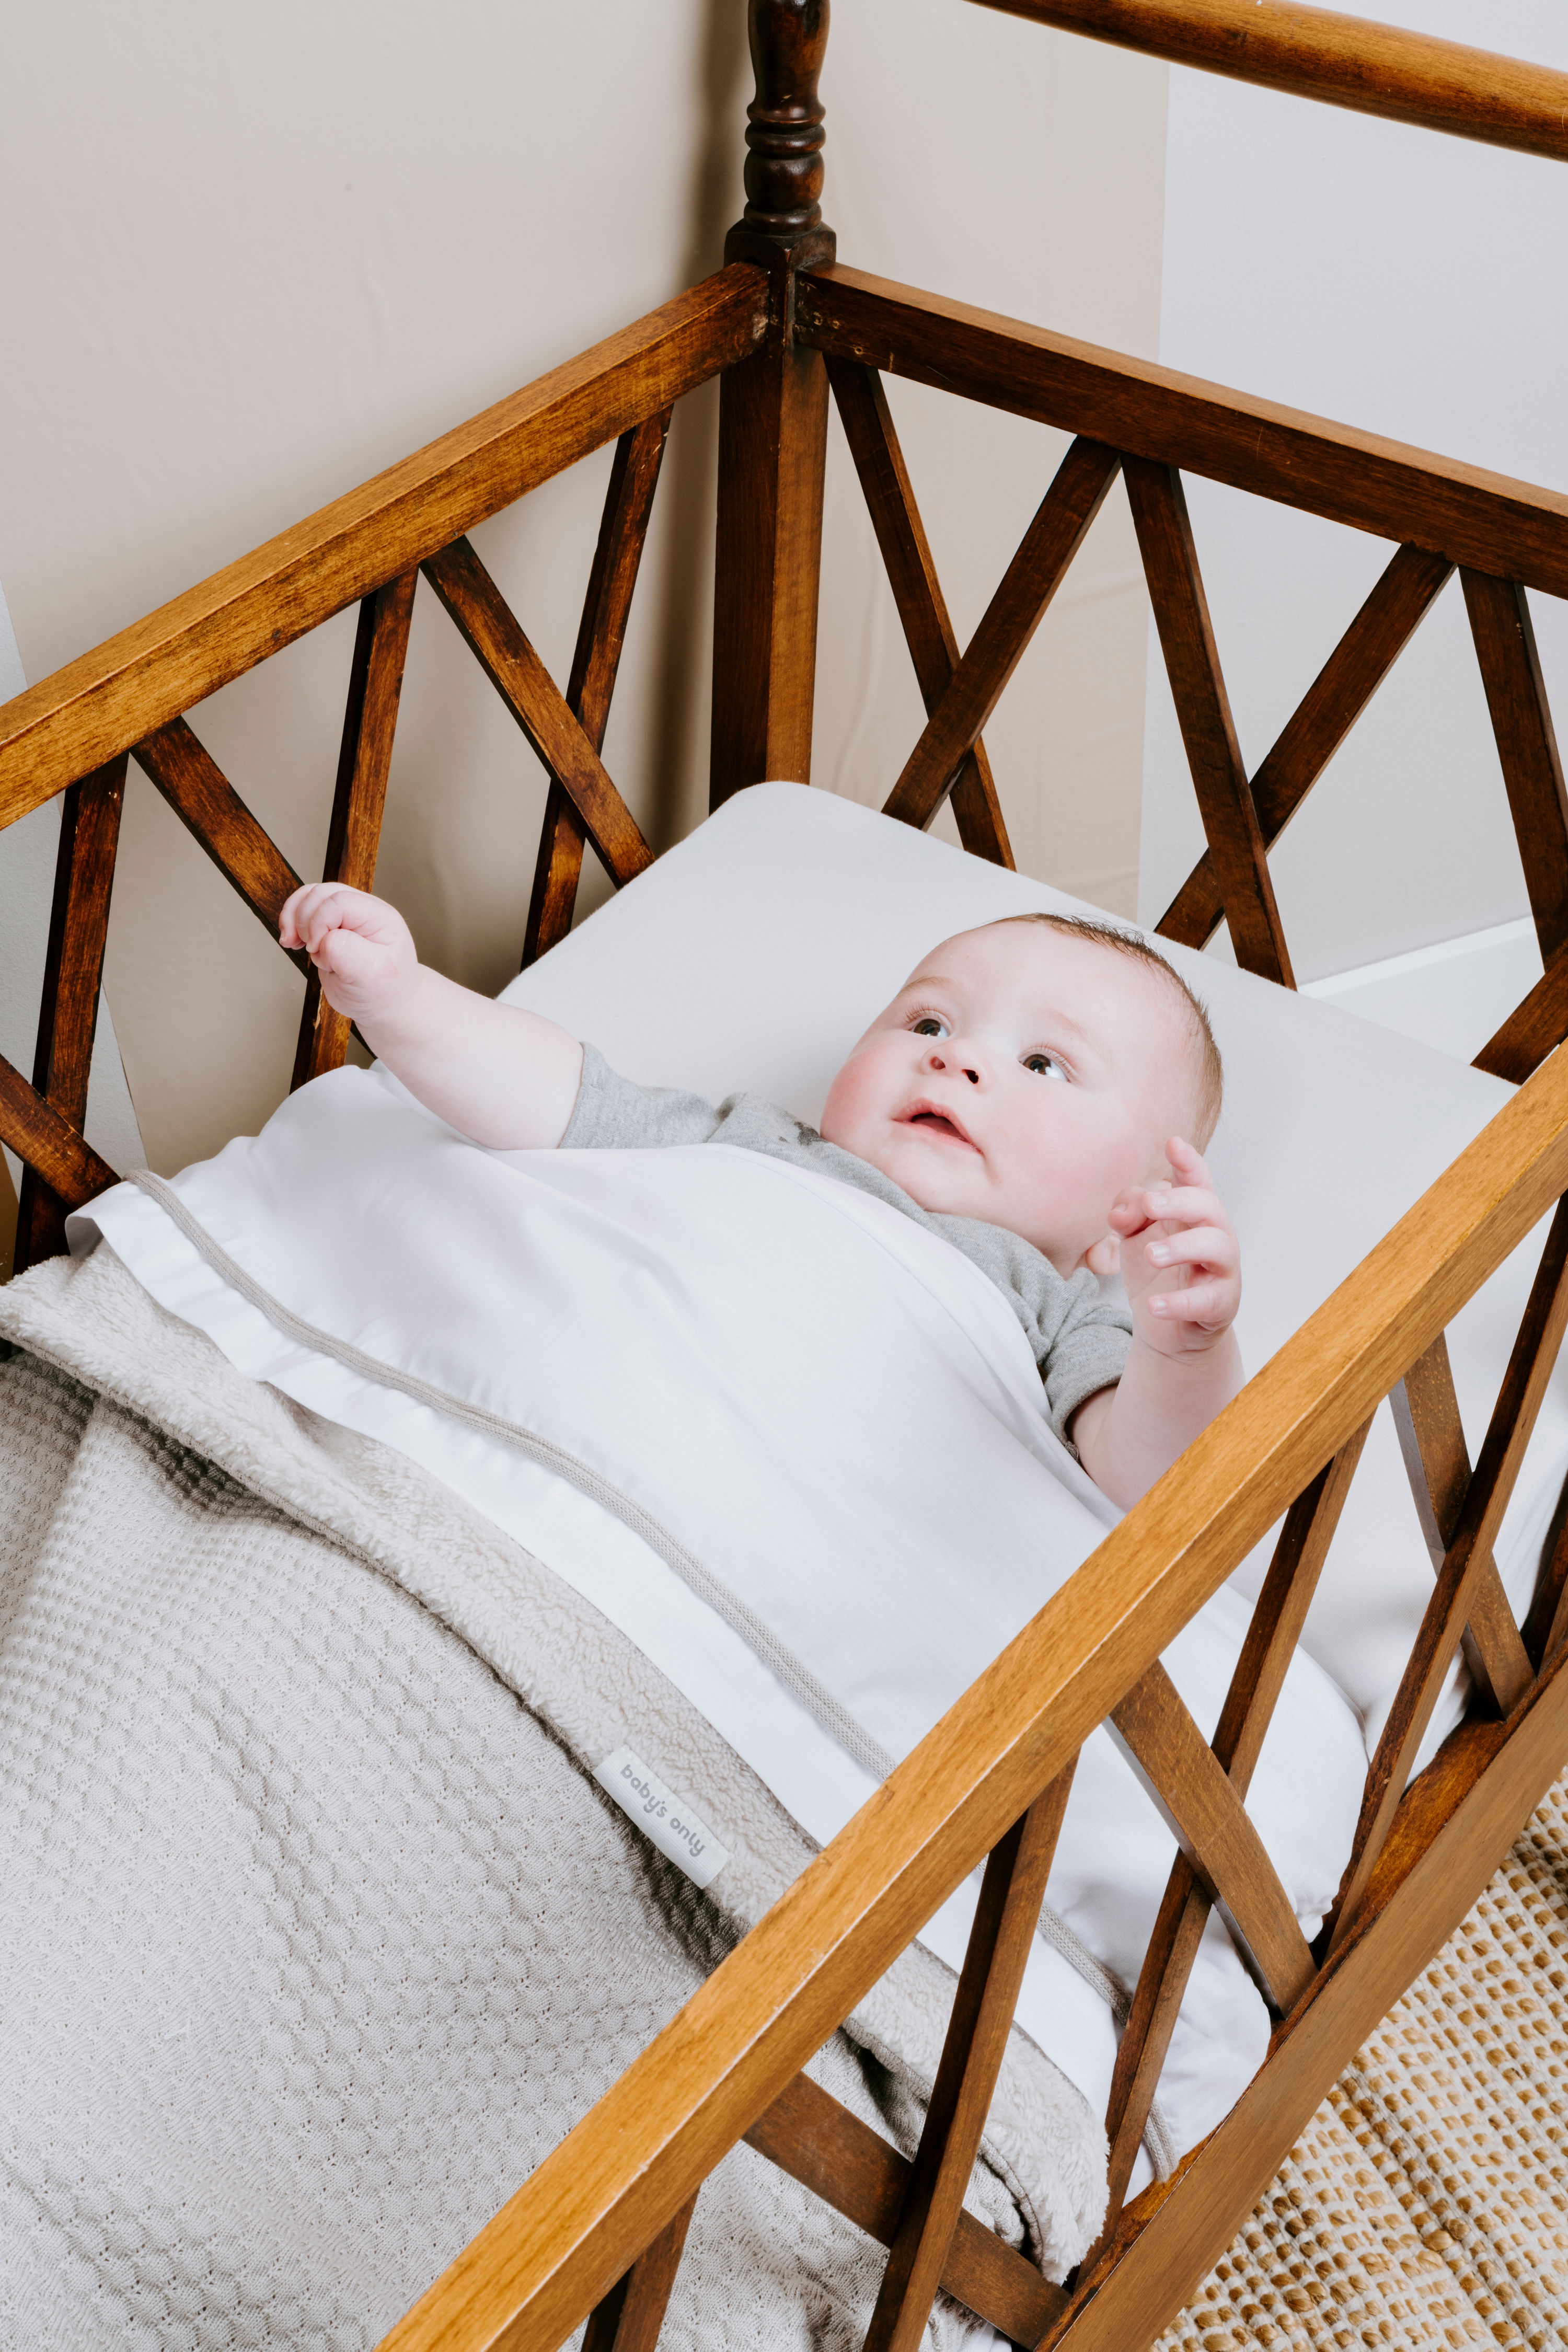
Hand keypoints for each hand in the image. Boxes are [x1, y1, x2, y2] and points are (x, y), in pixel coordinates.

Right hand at [279, 884, 417, 1024]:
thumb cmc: (383, 992)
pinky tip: (293, 941)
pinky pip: (305, 910)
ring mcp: (346, 916)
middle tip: (307, 949)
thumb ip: (345, 952)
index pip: (339, 901)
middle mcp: (363, 911)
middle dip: (304, 920)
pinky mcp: (331, 925)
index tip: (317, 950)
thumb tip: (323, 938)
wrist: (383, 1004)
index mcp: (379, 917)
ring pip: (310, 897)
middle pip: (321, 894)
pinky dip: (293, 923)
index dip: (319, 922)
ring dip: (294, 918)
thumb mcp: (369, 976)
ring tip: (291, 942)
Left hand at [1098, 1137, 1240, 1358]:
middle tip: (1149, 1206)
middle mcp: (1214, 1235)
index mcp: (1193, 1214)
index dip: (1188, 1162)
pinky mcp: (1220, 1304)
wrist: (1167, 1327)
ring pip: (1217, 1247)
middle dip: (1181, 1201)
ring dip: (1182, 1247)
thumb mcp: (1135, 1237)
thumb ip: (1129, 1213)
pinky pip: (1206, 1301)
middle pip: (1210, 1206)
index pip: (1197, 1182)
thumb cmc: (1156, 1272)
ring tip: (1151, 1255)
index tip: (1172, 1143)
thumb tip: (1122, 1211)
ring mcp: (1222, 1270)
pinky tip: (1153, 1306)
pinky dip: (1179, 1303)